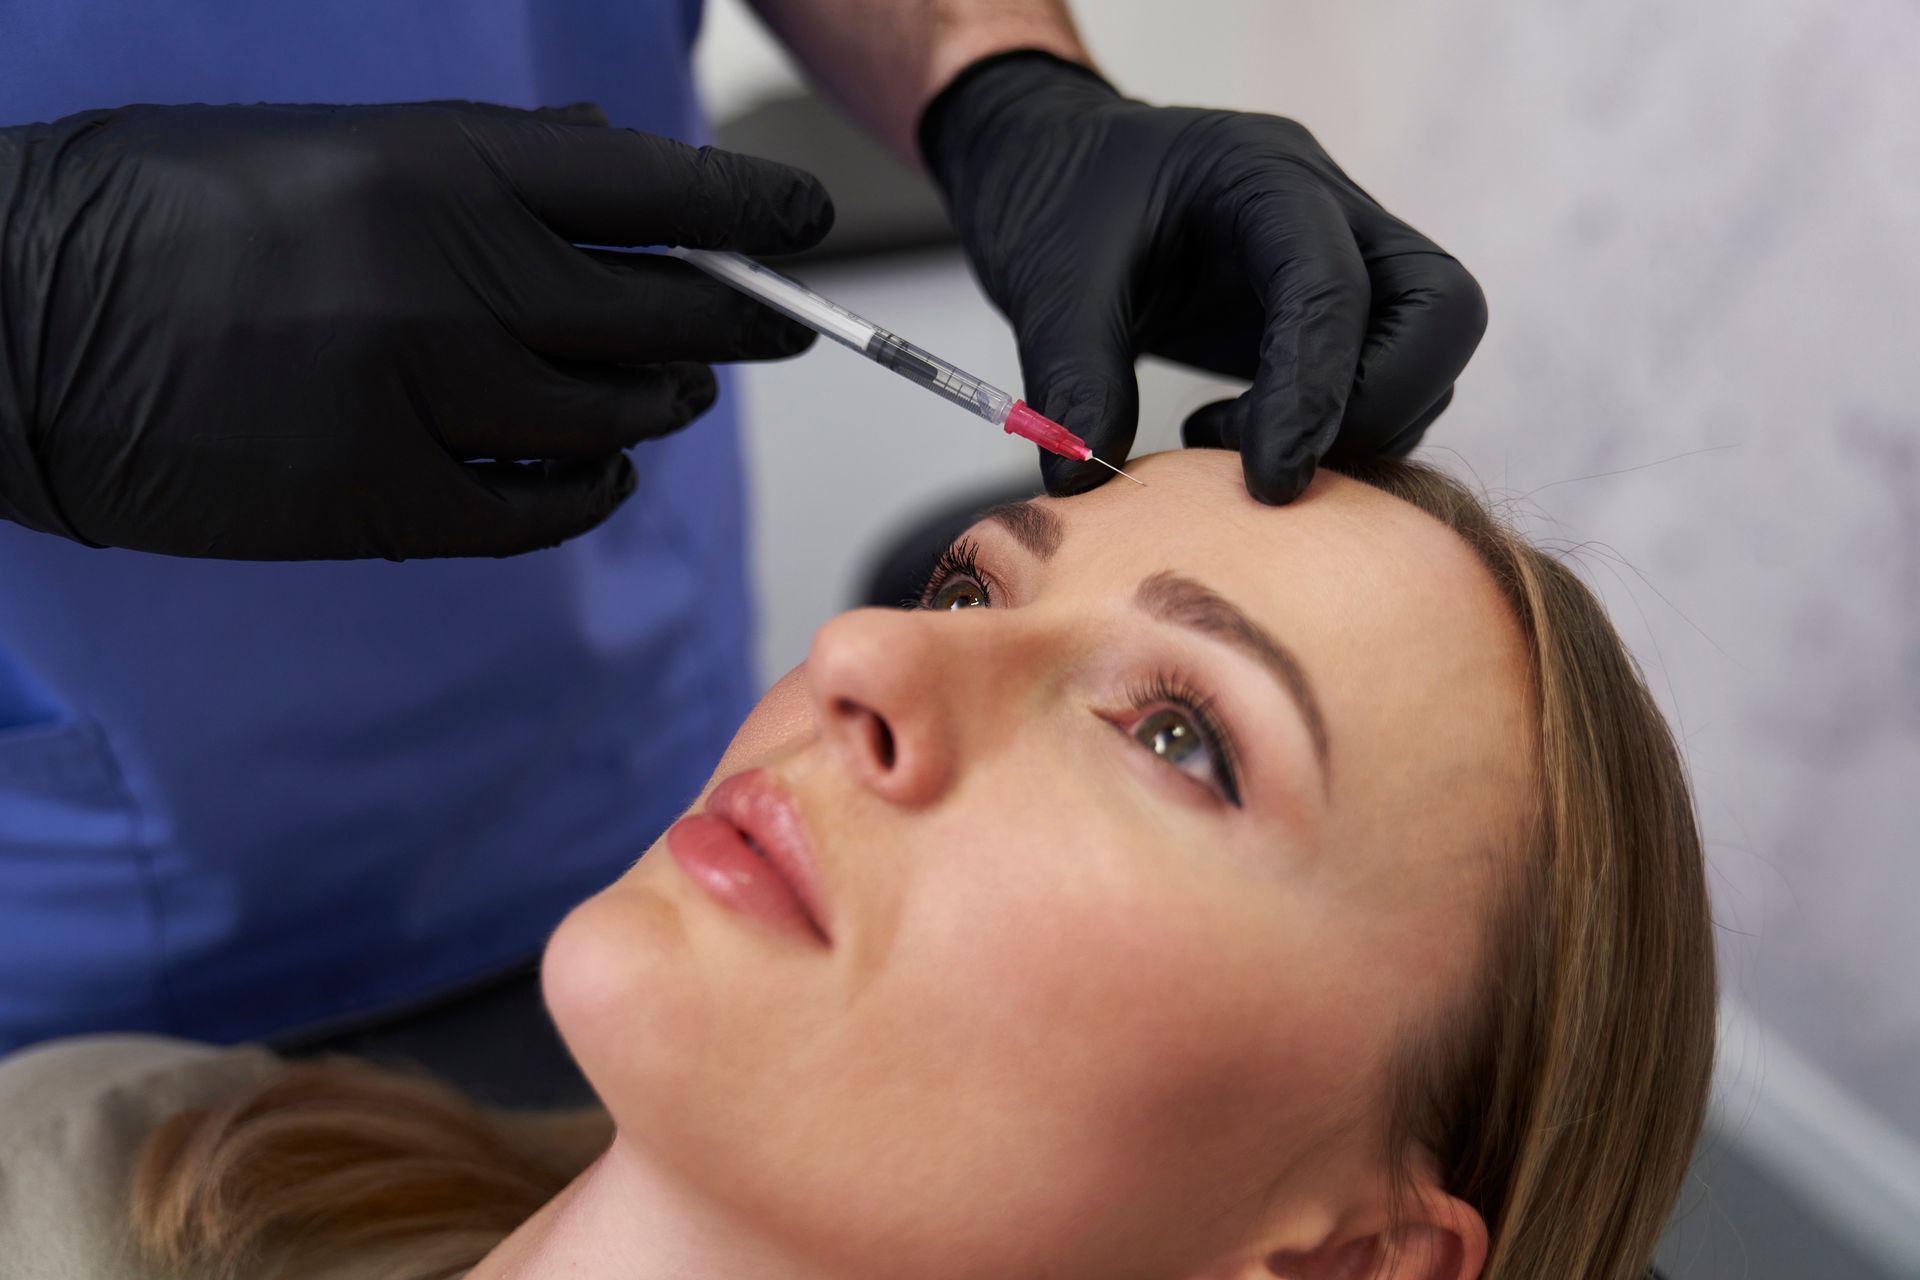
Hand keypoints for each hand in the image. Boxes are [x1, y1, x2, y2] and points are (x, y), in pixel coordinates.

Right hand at [0, 101, 832, 557]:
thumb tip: (611, 164)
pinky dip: (587, 491)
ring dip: (659, 403)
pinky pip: (542, 508)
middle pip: (664, 311)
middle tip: (779, 321)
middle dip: (743, 317)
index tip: (800, 220)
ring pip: (616, 417)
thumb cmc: (160, 211)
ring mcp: (419, 398)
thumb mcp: (330, 146)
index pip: (652, 186)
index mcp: (436, 168)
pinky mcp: (380, 500)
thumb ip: (482, 166)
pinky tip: (594, 472)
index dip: (750, 205)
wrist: (11, 315)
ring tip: (668, 388)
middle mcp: (449, 279)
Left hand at [920, 53, 1485, 502]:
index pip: (1336, 286)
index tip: (1268, 483)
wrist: (1056, 172)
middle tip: (1270, 464)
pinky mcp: (1334, 314)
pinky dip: (1335, 430)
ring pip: (1426, 356)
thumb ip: (1072, 375)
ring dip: (1354, 427)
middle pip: (1439, 310)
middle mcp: (1331, 210)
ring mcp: (1346, 259)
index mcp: (1264, 176)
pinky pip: (1386, 382)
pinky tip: (1233, 434)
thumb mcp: (1046, 281)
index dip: (1315, 394)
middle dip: (1378, 406)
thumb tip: (1083, 483)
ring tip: (1223, 439)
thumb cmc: (1058, 202)